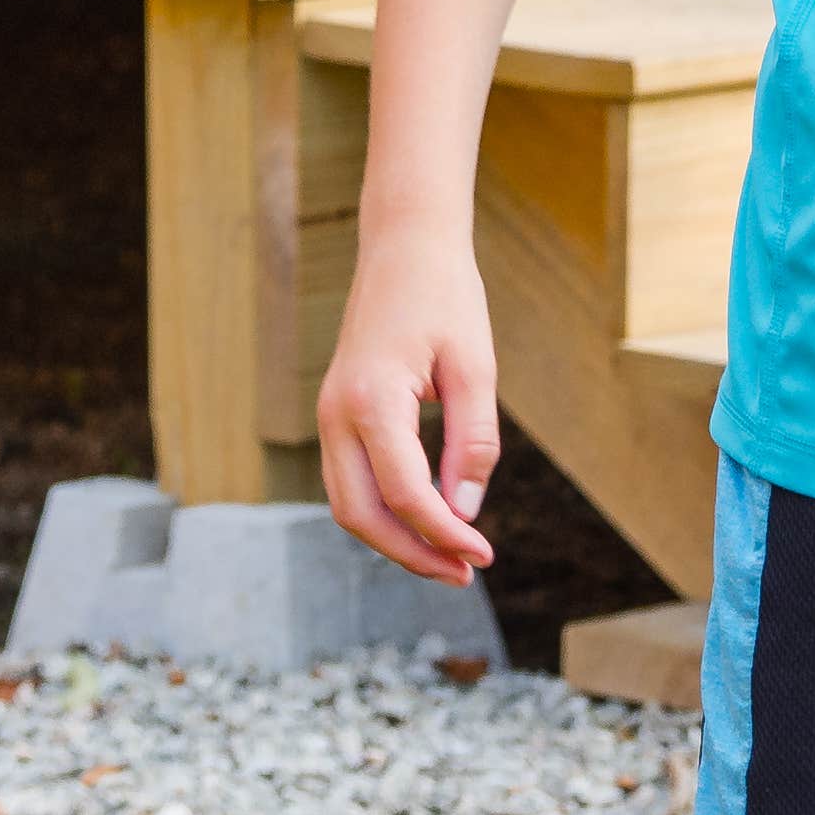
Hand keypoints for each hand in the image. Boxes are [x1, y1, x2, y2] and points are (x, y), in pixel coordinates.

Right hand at [315, 216, 505, 582]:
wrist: (404, 243)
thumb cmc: (445, 296)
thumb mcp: (474, 367)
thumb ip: (472, 442)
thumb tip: (465, 513)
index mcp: (372, 398)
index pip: (405, 493)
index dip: (445, 534)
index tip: (485, 554)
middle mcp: (336, 412)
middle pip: (362, 514)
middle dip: (413, 553)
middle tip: (465, 571)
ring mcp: (329, 413)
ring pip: (348, 504)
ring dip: (395, 539)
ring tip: (449, 556)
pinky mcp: (337, 412)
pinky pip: (351, 481)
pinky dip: (384, 511)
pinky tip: (428, 520)